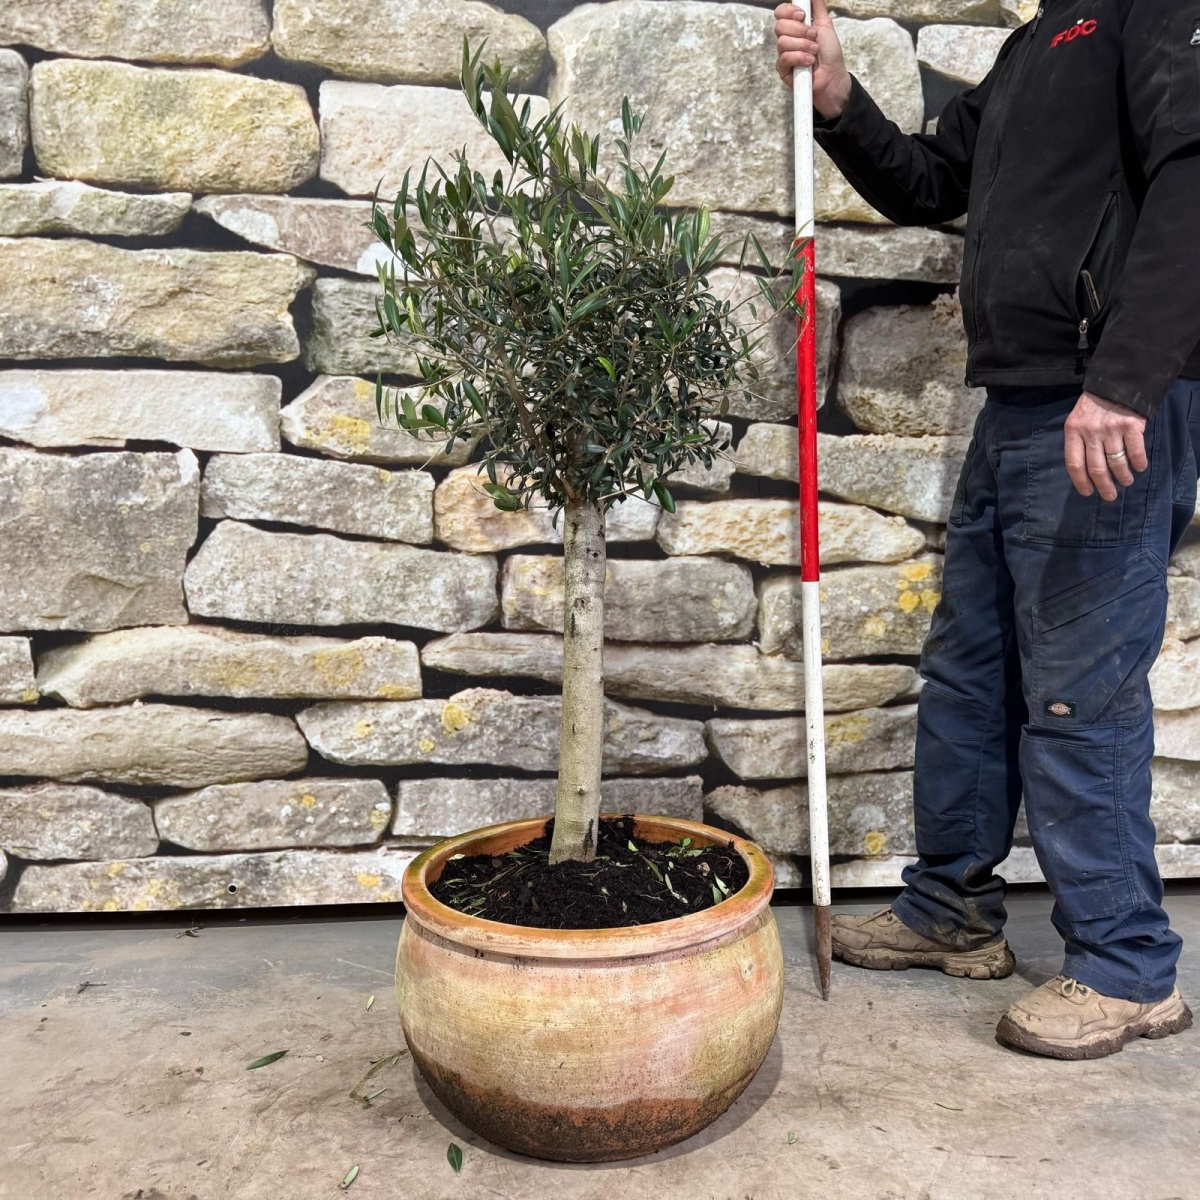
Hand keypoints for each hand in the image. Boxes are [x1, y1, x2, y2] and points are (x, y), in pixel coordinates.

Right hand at [774, 1, 851, 119]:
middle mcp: (787, 39)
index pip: (780, 12)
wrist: (833, 76)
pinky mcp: (783, 70)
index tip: (803, 15)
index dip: (788, 11)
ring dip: (802, 45)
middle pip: (779, 26)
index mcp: (795, 26)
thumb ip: (818, 8)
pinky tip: (809, 62)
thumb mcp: (826, 25)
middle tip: (814, 36)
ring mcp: (784, 54)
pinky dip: (799, 58)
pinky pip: (784, 58)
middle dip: (799, 30)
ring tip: (814, 51)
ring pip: (782, 42)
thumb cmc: (830, 53)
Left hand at [1063, 391, 1147, 501]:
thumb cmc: (1094, 405)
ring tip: (1126, 482)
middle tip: (1109, 496)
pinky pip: (1135, 451)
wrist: (1116, 382)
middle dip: (1103, 486)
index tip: (1088, 492)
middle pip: (1096, 468)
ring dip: (1123, 476)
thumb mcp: (1077, 419)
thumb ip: (1078, 441)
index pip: (1074, 464)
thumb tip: (1084, 470)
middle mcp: (1091, 432)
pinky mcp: (1131, 425)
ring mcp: (1112, 429)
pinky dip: (1138, 463)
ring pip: (1116, 462)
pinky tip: (1139, 467)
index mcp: (1073, 431)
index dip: (1081, 481)